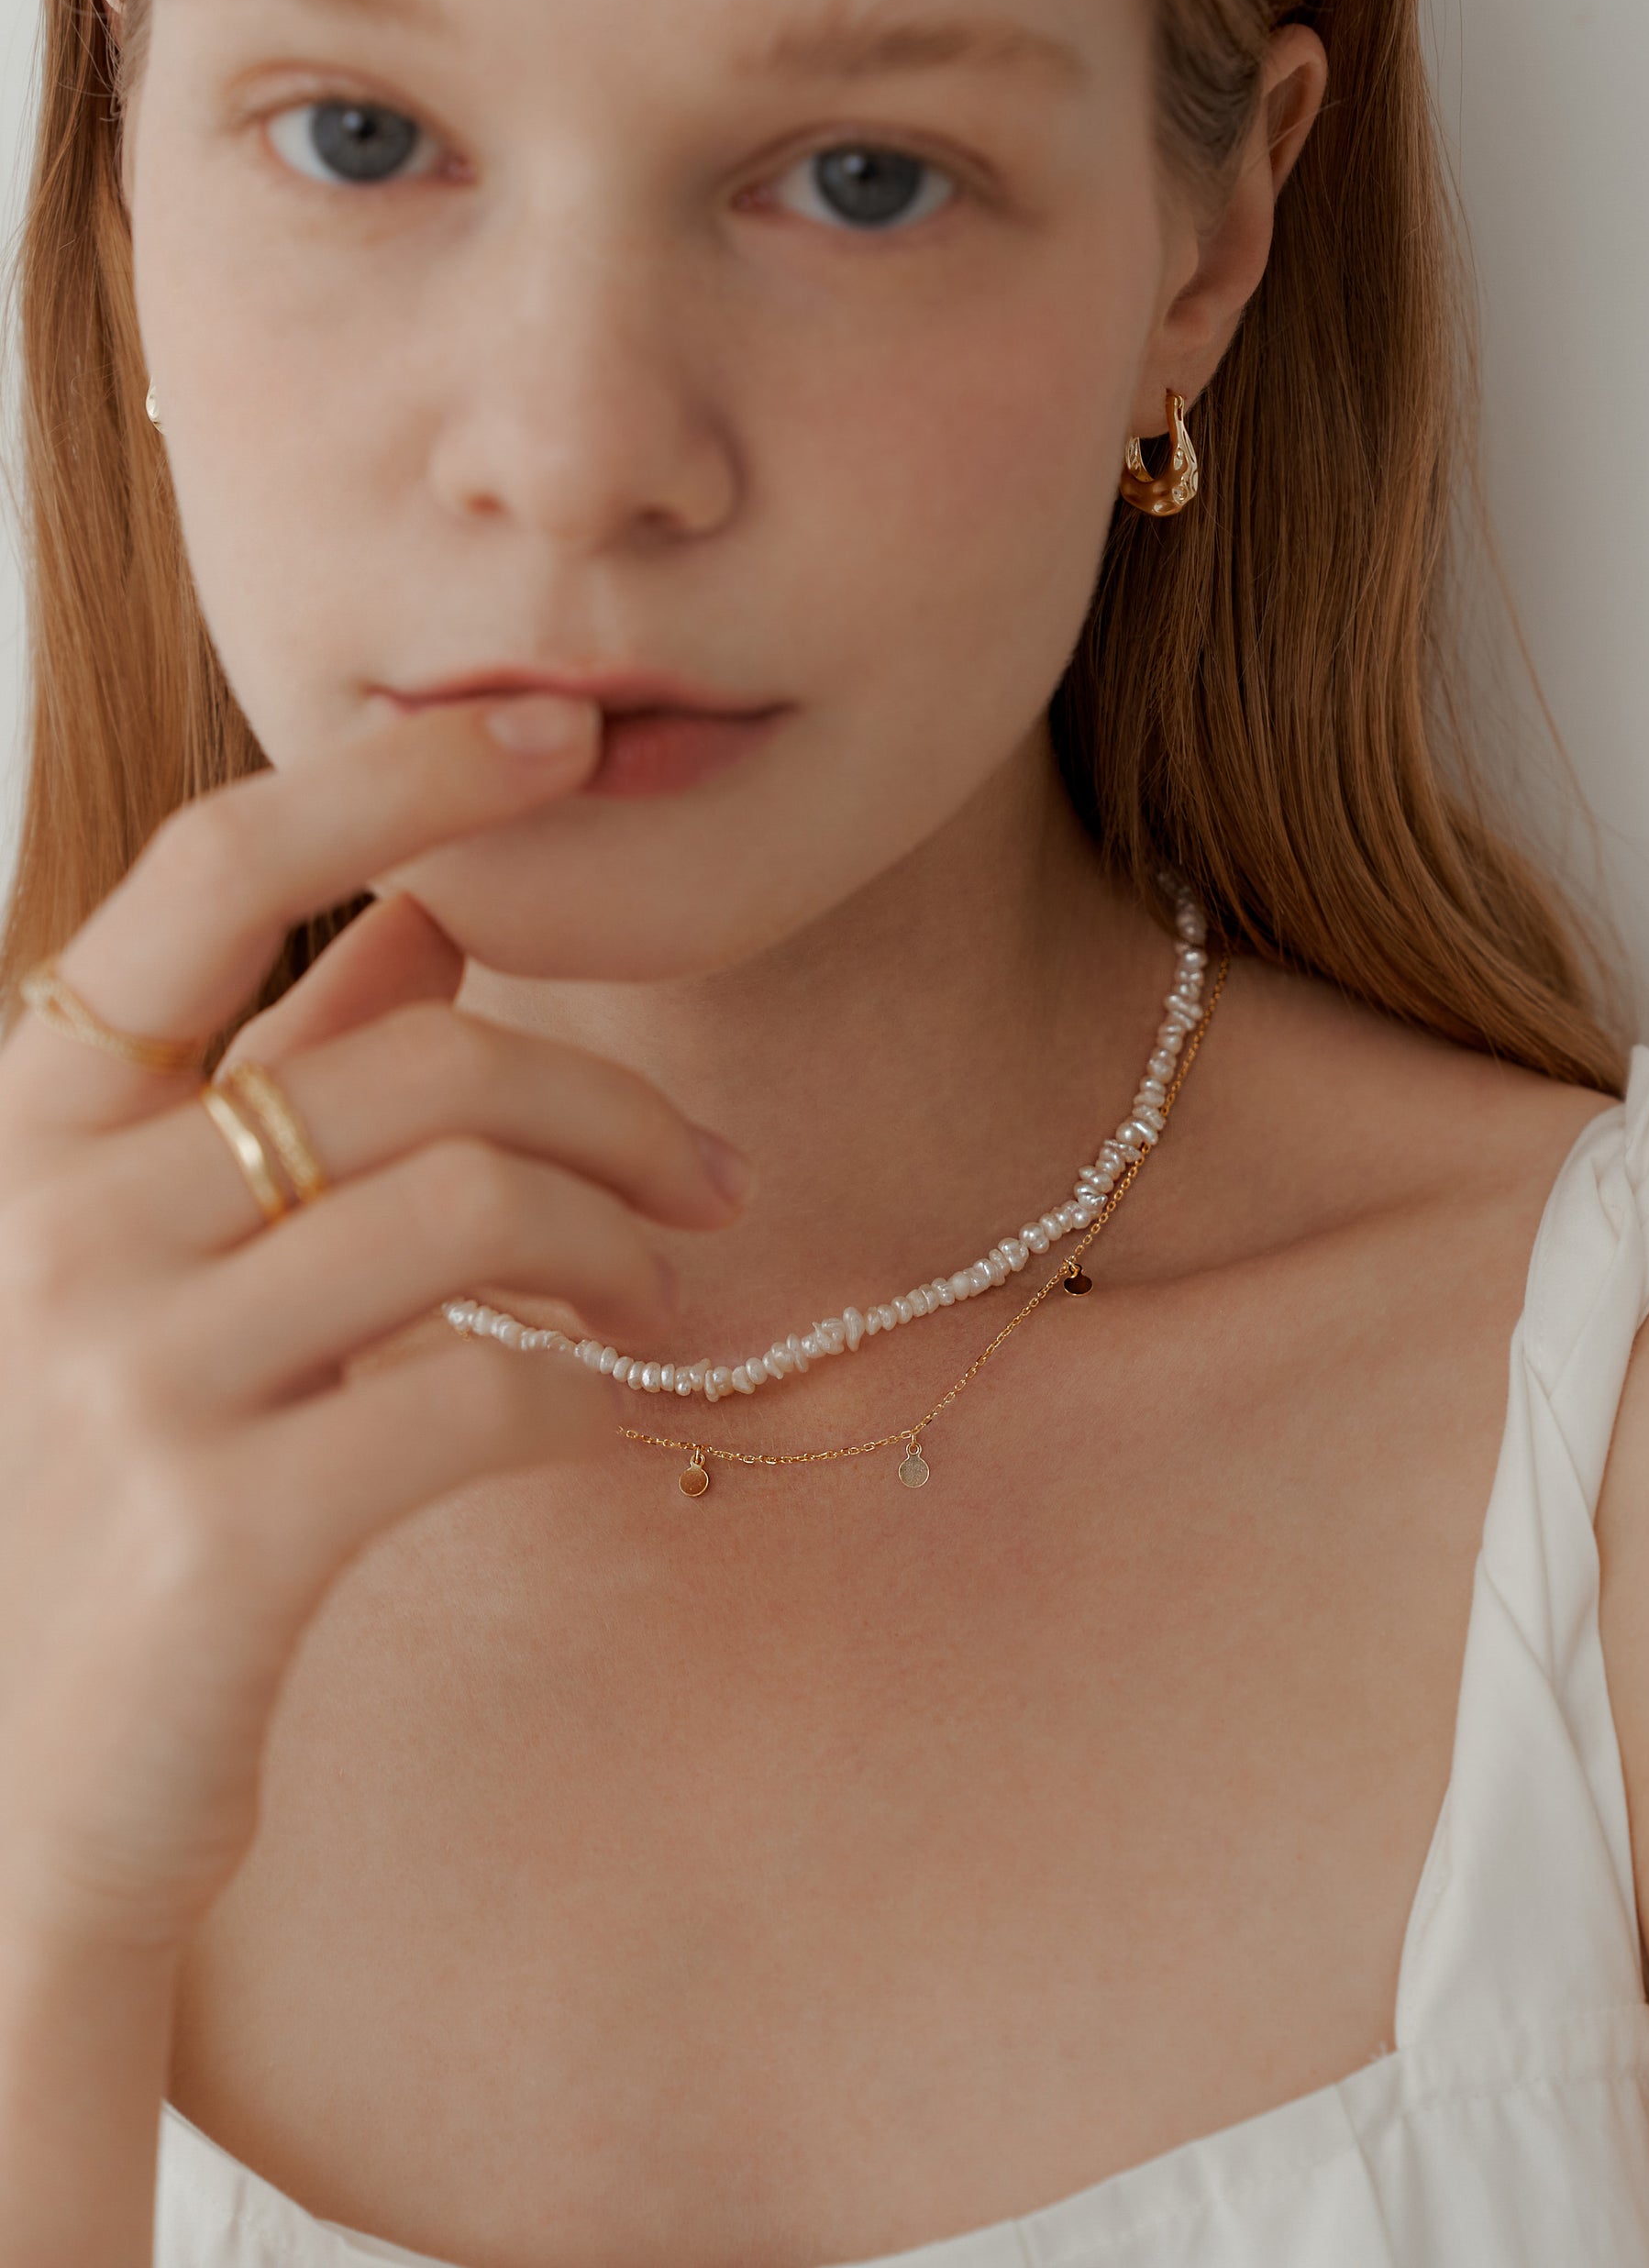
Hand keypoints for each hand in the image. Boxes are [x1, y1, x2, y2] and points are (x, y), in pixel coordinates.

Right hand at [0, 691, 747, 1957]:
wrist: (11, 1787)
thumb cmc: (90, 1487)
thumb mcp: (148, 1247)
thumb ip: (271, 1069)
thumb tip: (428, 903)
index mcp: (31, 1122)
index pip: (210, 866)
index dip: (398, 777)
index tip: (558, 735)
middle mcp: (52, 1219)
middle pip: (413, 1055)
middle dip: (607, 1098)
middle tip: (705, 1178)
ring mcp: (124, 1375)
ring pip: (468, 1202)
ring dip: (617, 1239)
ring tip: (658, 1295)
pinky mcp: (220, 1533)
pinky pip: (485, 1393)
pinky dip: (598, 1389)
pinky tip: (622, 1406)